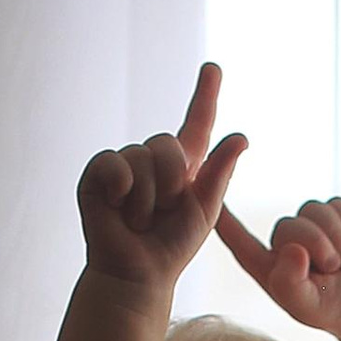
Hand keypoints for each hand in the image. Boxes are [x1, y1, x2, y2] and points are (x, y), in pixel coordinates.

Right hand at [77, 61, 247, 299]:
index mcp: (183, 167)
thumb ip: (220, 173)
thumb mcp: (205, 210)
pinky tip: (118, 208)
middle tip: (161, 213)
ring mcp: (124, 164)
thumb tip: (241, 137)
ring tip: (139, 220)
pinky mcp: (98, 173)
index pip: (196, 123)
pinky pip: (113, 162)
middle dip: (171, 183)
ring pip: (141, 156)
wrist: (138, 273)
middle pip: (167, 144)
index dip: (205, 95)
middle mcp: (153, 159)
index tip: (213, 68)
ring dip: (146, 197)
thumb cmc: (172, 247)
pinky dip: (121, 186)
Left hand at [216, 194, 340, 340]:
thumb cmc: (337, 311)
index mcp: (266, 265)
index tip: (198, 183)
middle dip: (318, 246)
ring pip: (316, 210)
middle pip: (290, 224)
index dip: (220, 215)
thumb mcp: (308, 305)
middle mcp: (284, 242)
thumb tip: (291, 250)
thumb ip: (290, 283)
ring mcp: (311, 225)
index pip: (235, 236)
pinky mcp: (336, 214)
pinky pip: (339, 204)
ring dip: (338, 239)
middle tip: (334, 271)